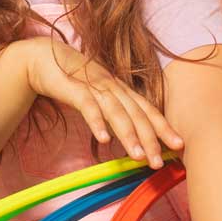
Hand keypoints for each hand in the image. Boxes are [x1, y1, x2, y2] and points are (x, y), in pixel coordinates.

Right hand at [18, 38, 181, 167]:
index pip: (147, 110)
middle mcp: (112, 87)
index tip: (179, 146)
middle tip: (160, 161)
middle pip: (136, 114)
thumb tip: (127, 134)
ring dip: (129, 135)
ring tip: (138, 157)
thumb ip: (112, 111)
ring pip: (117, 112)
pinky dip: (97, 123)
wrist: (42, 58)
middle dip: (150, 139)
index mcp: (120, 89)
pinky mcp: (74, 88)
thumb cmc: (72, 80)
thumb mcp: (97, 95)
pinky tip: (104, 140)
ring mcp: (94, 87)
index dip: (163, 127)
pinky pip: (88, 107)